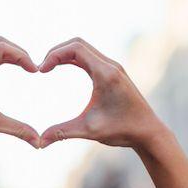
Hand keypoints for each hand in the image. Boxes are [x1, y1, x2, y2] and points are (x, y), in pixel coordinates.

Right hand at [39, 38, 168, 149]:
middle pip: (78, 44)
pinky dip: (74, 59)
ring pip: (84, 48)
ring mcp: (113, 68)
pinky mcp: (113, 73)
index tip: (41, 70)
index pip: (75, 48)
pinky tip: (62, 68)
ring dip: (65, 54)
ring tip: (48, 67)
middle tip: (42, 67)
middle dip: (56, 52)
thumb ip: (62, 132)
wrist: (148, 132)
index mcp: (105, 74)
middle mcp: (110, 66)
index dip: (54, 55)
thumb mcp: (89, 130)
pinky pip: (90, 57)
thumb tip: (39, 143)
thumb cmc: (122, 130)